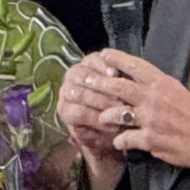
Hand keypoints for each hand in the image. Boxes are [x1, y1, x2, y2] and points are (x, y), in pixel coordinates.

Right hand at [56, 50, 133, 167]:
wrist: (113, 129)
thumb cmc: (121, 106)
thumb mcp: (125, 91)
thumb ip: (121, 79)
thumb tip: (117, 71)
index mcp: (89, 64)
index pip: (93, 60)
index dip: (103, 65)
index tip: (116, 73)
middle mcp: (73, 76)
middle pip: (83, 75)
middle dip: (102, 86)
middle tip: (120, 96)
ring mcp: (66, 93)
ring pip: (79, 93)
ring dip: (100, 102)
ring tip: (119, 111)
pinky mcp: (64, 111)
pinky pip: (79, 113)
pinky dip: (96, 119)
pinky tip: (111, 125)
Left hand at [65, 51, 189, 172]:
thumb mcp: (180, 93)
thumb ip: (159, 89)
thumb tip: (144, 85)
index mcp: (163, 84)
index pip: (135, 66)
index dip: (117, 59)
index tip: (103, 54)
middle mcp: (154, 98)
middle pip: (118, 87)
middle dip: (99, 83)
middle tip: (85, 81)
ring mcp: (150, 119)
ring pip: (116, 113)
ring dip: (105, 116)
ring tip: (100, 117)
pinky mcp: (150, 139)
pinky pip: (125, 138)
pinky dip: (119, 141)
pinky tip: (118, 142)